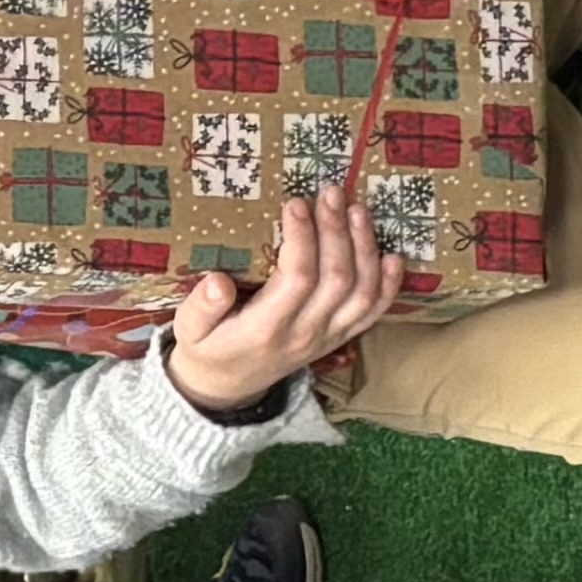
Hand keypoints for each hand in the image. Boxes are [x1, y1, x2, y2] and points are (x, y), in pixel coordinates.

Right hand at [162, 186, 403, 418]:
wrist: (227, 388)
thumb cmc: (206, 348)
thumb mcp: (188, 331)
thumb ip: (201, 307)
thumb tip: (217, 281)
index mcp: (266, 330)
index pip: (297, 279)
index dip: (303, 239)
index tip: (296, 203)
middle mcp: (305, 334)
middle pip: (337, 279)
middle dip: (337, 231)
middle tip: (331, 193)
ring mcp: (327, 338)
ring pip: (362, 293)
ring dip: (365, 248)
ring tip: (357, 210)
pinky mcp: (339, 337)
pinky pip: (373, 313)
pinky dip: (389, 284)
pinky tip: (393, 255)